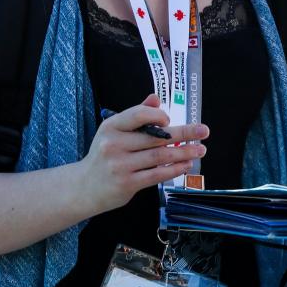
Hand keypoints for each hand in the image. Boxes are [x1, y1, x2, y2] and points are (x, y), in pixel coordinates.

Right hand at [76, 95, 206, 214]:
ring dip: (184, 152)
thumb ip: (136, 115)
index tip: (171, 119)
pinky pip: (156, 175)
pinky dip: (174, 169)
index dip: (157, 115)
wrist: (83, 187)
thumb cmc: (105, 154)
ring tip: (200, 150)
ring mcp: (119, 166)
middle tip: (204, 132)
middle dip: (184, 134)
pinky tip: (186, 165)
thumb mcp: (114, 131)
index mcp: (112, 127)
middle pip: (156, 137)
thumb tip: (155, 98)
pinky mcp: (126, 184)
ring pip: (159, 156)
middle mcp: (113, 145)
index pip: (138, 115)